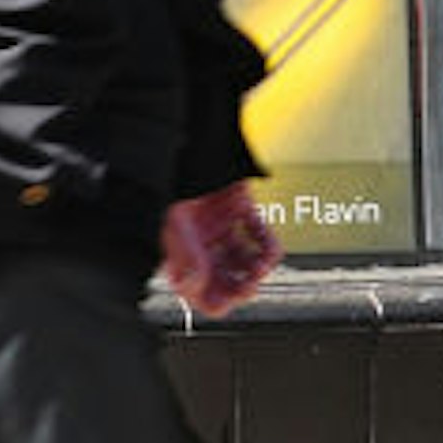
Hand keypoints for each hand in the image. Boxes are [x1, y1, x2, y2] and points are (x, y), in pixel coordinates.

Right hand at [159, 181, 278, 317]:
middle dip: (241, 287)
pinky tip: (268, 250)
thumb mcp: (173, 223)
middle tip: (250, 285)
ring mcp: (221, 227)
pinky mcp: (239, 209)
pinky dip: (268, 245)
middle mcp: (202, 242)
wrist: (191, 142)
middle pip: (225, 281)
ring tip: (261, 268)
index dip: (216, 300)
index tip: (231, 297)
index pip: (199, 293)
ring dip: (257, 270)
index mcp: (182, 251)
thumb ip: (183, 255)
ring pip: (245, 262)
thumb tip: (194, 281)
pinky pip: (260, 235)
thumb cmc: (174, 176)